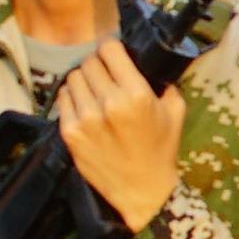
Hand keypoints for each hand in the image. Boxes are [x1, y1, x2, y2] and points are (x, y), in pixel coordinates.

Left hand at [55, 40, 189, 234]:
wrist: (142, 190)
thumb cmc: (161, 150)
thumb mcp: (175, 112)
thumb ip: (163, 83)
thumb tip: (146, 63)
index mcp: (137, 94)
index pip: (110, 50)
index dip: (112, 49)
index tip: (114, 56)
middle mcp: (108, 103)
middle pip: (89, 63)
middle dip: (98, 65)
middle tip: (105, 75)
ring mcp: (85, 118)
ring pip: (73, 78)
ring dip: (83, 80)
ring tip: (93, 91)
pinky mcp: (70, 132)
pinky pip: (63, 98)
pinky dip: (72, 97)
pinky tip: (84, 105)